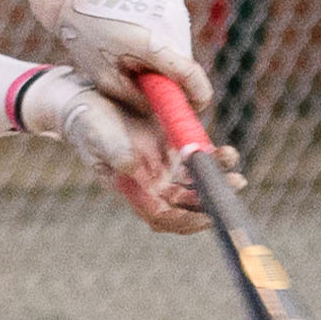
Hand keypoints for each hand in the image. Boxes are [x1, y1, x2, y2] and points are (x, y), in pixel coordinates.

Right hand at [20, 69, 239, 234]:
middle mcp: (151, 183)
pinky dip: (214, 158)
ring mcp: (163, 166)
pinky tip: (224, 151)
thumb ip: (114, 151)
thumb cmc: (86, 120)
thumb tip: (133, 168)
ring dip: (218, 180)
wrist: (86, 100)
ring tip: (232, 162)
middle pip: (187, 205)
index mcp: (132, 189)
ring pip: (197, 184)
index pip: (163, 217)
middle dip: (212, 200)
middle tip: (235, 184)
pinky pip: (198, 160)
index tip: (209, 213)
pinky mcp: (172, 147)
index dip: (187, 220)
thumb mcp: (96, 133)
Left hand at [35, 0, 211, 111]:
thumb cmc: (87, 38)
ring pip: (181, 48)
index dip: (197, 96)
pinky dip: (164, 41)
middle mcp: (168, 21)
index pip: (190, 75)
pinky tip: (139, 36)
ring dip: (166, 58)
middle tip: (143, 80)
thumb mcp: (105, 78)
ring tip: (134, 53)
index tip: (195, 109)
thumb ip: (137, 99)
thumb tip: (160, 110)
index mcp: (151, 42)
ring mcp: (172, 7)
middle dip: (171, 78)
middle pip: (185, 63)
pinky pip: (176, 32)